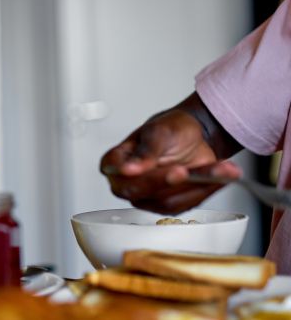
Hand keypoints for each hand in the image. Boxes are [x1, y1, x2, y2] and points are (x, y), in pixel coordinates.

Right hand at [101, 109, 241, 213]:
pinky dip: (206, 189)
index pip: (115, 170)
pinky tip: (220, 175)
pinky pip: (186, 204)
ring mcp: (147, 197)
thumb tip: (127, 169)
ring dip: (196, 185)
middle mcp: (127, 183)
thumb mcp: (159, 131)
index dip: (131, 172)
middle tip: (184, 171)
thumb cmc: (170, 130)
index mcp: (115, 162)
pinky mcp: (168, 205)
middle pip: (140, 190)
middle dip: (167, 181)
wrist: (194, 138)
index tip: (144, 169)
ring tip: (219, 168)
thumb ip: (145, 150)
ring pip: (166, 200)